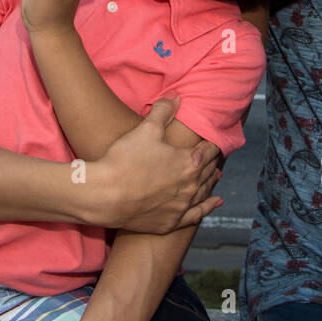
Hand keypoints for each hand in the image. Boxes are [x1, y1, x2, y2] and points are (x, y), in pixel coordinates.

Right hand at [88, 98, 223, 232]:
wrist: (105, 196)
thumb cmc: (124, 160)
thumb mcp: (145, 130)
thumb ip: (163, 112)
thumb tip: (177, 97)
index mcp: (189, 162)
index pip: (209, 150)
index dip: (212, 143)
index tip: (212, 139)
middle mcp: (191, 186)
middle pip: (209, 171)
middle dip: (212, 162)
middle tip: (213, 155)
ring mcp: (181, 207)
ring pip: (205, 192)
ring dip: (211, 182)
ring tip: (216, 175)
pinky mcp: (170, 223)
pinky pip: (197, 214)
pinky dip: (208, 206)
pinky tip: (215, 202)